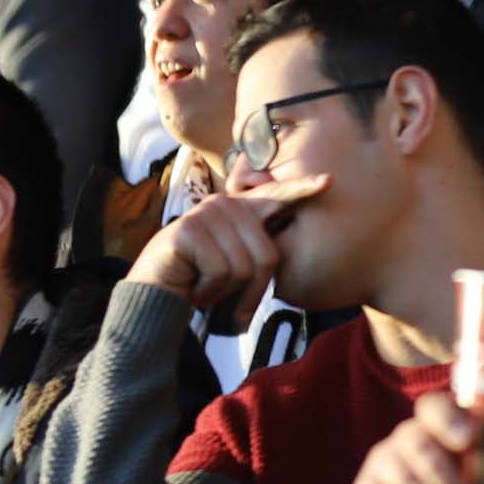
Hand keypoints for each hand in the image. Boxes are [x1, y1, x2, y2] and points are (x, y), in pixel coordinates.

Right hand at [124, 177, 327, 312]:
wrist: (154, 297)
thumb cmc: (199, 283)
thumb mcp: (234, 266)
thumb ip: (256, 254)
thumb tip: (278, 260)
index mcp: (240, 211)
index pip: (276, 197)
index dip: (302, 190)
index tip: (329, 182)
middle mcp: (225, 205)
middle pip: (267, 254)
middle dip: (251, 291)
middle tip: (228, 301)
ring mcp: (206, 214)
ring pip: (244, 266)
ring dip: (227, 292)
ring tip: (205, 290)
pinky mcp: (188, 230)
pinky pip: (221, 271)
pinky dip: (209, 291)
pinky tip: (194, 288)